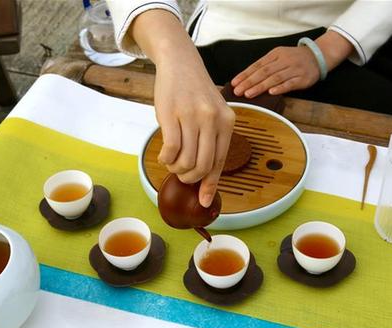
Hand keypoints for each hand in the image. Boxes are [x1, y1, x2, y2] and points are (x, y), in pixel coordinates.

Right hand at [155, 60, 234, 207]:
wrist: (180, 63)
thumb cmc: (195, 93)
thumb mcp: (212, 113)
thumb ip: (212, 140)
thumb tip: (205, 177)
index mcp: (227, 122)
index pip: (220, 162)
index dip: (210, 185)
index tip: (203, 201)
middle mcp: (213, 120)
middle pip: (203, 166)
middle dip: (190, 178)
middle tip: (182, 175)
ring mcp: (192, 116)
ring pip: (186, 160)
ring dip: (176, 168)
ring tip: (172, 162)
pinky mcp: (172, 114)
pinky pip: (171, 149)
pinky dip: (166, 159)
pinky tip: (164, 155)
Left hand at [231, 46, 320, 97]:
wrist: (318, 56)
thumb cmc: (294, 59)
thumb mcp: (279, 56)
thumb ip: (266, 66)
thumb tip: (247, 79)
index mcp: (276, 54)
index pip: (257, 65)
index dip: (245, 74)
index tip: (234, 83)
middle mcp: (284, 60)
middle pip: (264, 72)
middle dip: (249, 82)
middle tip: (238, 91)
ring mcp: (294, 69)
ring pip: (275, 78)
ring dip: (261, 86)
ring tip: (249, 94)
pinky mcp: (302, 78)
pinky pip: (290, 84)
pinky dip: (280, 88)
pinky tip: (271, 93)